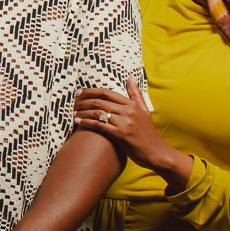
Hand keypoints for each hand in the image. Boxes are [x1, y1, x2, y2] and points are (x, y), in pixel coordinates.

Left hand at [74, 78, 192, 191]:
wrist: (156, 153)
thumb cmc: (148, 133)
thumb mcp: (145, 111)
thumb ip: (136, 94)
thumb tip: (129, 77)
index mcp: (132, 104)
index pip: (107, 93)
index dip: (91, 91)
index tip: (79, 93)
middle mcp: (128, 111)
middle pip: (100, 101)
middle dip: (83, 101)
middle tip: (73, 103)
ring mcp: (125, 123)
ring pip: (98, 112)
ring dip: (83, 112)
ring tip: (73, 113)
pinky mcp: (121, 135)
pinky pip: (99, 125)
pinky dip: (87, 122)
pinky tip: (78, 122)